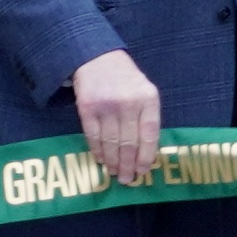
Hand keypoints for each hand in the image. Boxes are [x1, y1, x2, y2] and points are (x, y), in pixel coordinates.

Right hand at [70, 48, 165, 179]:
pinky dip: (98, 151)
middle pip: (129, 143)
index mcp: (148, 98)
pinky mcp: (87, 108)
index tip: (143, 171)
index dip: (146, 156)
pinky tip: (101, 160)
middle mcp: (128, 102)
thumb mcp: (144, 91)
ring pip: (111, 143)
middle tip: (126, 179)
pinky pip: (93, 137)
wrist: (97, 58)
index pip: (149, 135)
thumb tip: (146, 154)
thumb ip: (147, 117)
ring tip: (114, 173)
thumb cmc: (125, 79)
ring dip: (113, 162)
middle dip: (128, 165)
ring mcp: (106, 105)